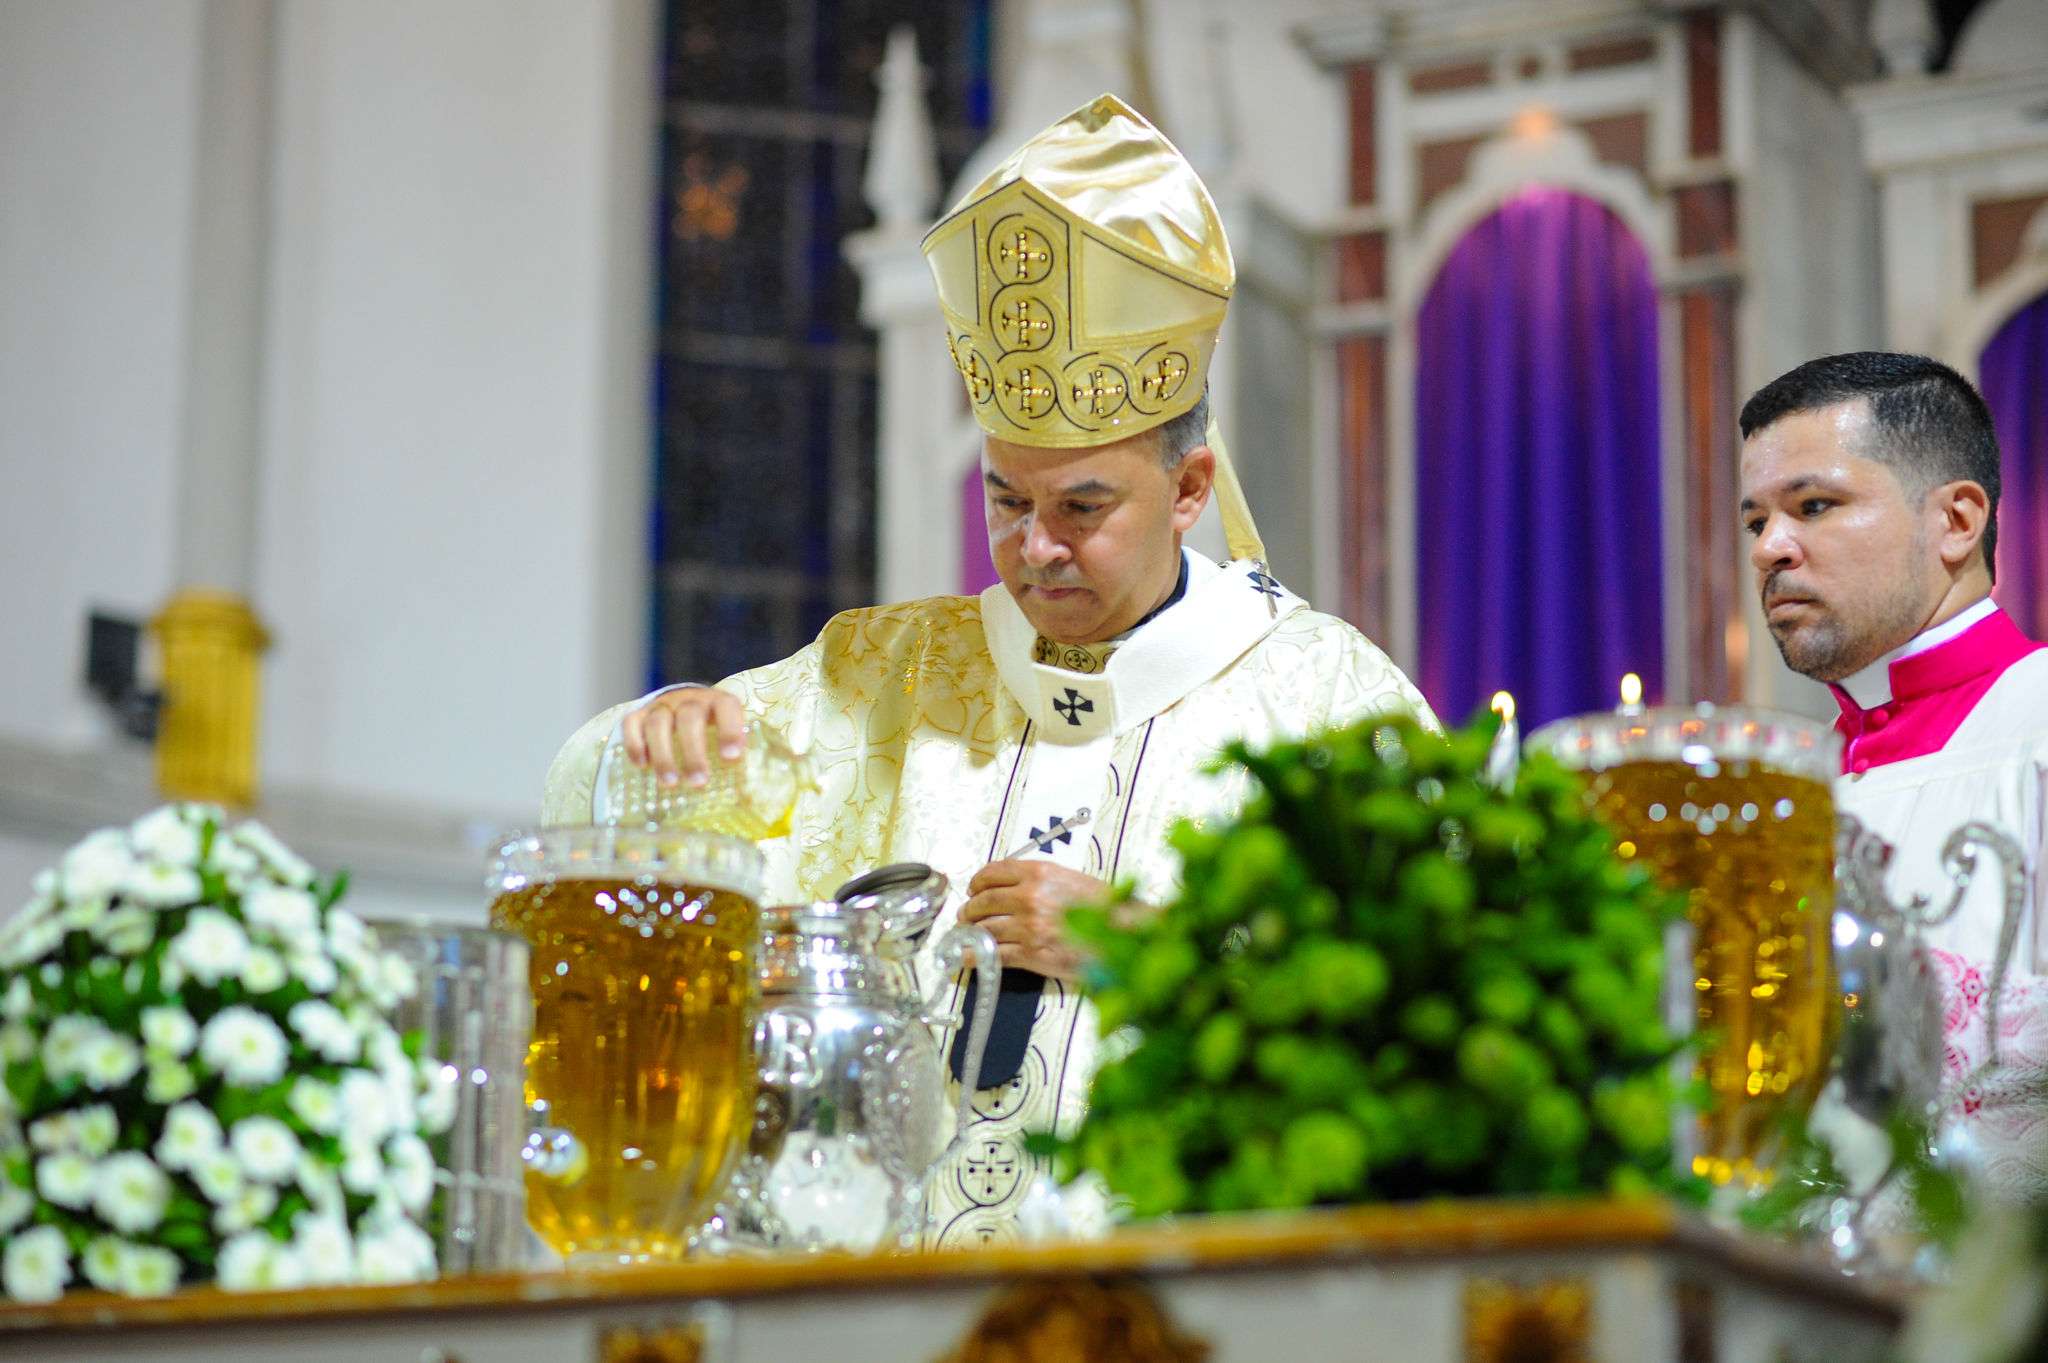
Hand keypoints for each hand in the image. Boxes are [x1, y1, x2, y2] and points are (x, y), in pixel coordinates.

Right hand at [620, 687, 745, 787]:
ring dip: (664, 755)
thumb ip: (738, 758)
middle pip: (689, 718)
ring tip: (670, 784)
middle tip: (698, 783)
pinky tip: (642, 766)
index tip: (731, 759)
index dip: (730, 730)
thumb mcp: (728, 736)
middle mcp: (689, 699)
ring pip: (659, 722)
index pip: (727, 707)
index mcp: (718, 702)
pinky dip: (635, 744)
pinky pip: (632, 724)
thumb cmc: (711, 730)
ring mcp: (662, 705)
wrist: (682, 705)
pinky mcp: (639, 713)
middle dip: (693, 752)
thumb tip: (753, 798)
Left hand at [958, 860, 1107, 980]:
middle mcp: (1030, 896)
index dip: (978, 881)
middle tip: (967, 914)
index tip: (974, 888)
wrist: (1124, 936)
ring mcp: (1028, 926)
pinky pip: (992, 954)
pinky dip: (975, 956)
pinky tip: (969, 956)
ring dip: (971, 933)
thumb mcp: (1071, 880)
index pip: (994, 871)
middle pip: (984, 901)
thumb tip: (1012, 888)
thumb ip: (1040, 880)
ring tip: (968, 935)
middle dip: (970, 909)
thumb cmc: (1105, 909)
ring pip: (984, 927)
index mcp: (1040, 873)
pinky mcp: (1030, 953)